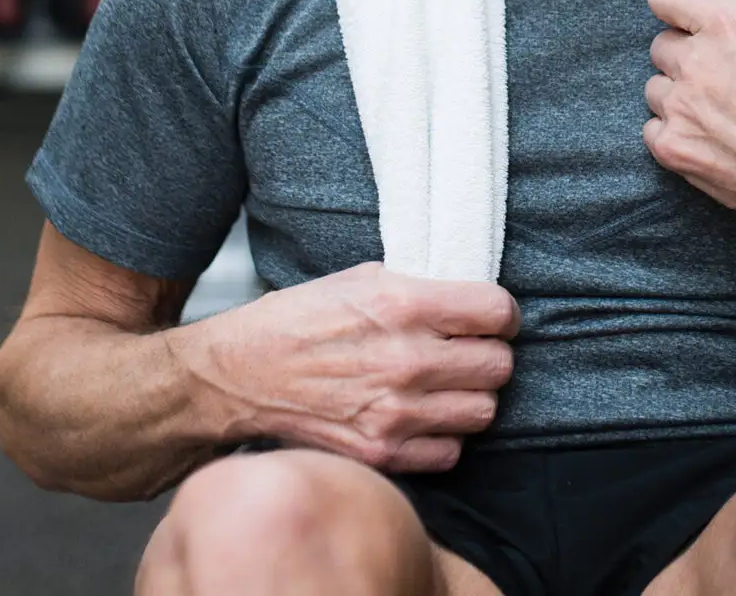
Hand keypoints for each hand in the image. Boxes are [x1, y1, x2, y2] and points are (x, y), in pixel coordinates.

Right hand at [174, 262, 517, 471]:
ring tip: (443, 387)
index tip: (488, 320)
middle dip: (488, 357)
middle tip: (467, 354)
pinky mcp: (381, 454)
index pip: (497, 312)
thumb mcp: (358, 280)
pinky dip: (442, 437)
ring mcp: (394, 413)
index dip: (500, 315)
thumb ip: (418, 287)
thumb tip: (466, 298)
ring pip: (483, 412)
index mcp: (401, 305)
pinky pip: (450, 452)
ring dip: (469, 398)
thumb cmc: (294, 322)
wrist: (235, 377)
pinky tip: (419, 418)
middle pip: (499, 367)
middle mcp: (405, 360)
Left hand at [642, 0, 735, 233]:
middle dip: (684, 54)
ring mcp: (680, 107)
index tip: (687, 16)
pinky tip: (701, 138)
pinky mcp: (674, 148)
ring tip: (709, 109)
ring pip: (656, 88)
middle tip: (715, 70)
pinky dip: (672, 132)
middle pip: (662, 45)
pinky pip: (653, 130)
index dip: (675, 5)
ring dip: (676, 94)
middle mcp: (695, 61)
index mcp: (727, 24)